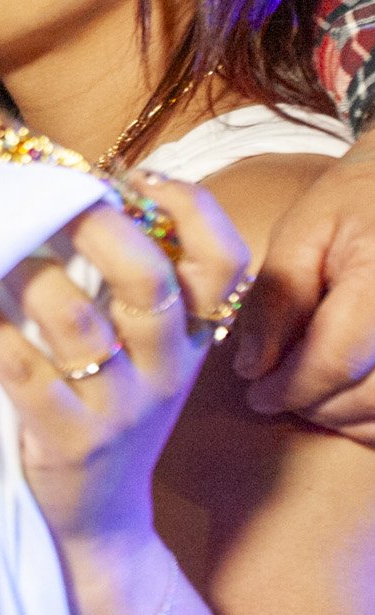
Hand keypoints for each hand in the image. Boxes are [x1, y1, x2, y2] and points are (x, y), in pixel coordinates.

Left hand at [0, 178, 250, 547]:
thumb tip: (73, 202)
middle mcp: (165, 371)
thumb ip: (128, 294)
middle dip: (100, 227)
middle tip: (56, 196)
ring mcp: (117, 407)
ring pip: (76, 320)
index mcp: (192, 341)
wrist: (100, 522)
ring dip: (27, 273)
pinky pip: (18, 368)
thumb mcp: (145, 360)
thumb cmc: (110, 417)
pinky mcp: (66, 439)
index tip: (136, 176)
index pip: (225, 265)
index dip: (191, 210)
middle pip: (150, 281)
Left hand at [232, 142, 374, 443]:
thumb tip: (251, 367)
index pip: (335, 361)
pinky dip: (371, 414)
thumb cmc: (357, 199)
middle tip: (276, 389)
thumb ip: (277, 298)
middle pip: (365, 396)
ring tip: (309, 386)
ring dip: (343, 414)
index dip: (288, 388)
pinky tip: (345, 392)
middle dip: (312, 404)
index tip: (255, 394)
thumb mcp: (303, 231)